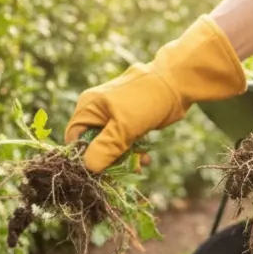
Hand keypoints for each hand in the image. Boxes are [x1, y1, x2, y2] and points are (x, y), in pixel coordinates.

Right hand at [66, 16, 245, 173]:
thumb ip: (105, 147)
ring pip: (111, 145)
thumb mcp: (124, 126)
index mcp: (88, 107)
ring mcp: (113, 116)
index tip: (100, 170)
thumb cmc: (146, 100)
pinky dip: (133, 151)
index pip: (75, 138)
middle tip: (124, 171)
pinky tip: (145, 158)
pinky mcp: (128, 121)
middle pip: (93, 144)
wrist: (177, 82)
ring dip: (124, 158)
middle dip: (109, 160)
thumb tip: (88, 167)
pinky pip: (124, 141)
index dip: (84, 156)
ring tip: (141, 164)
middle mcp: (97, 111)